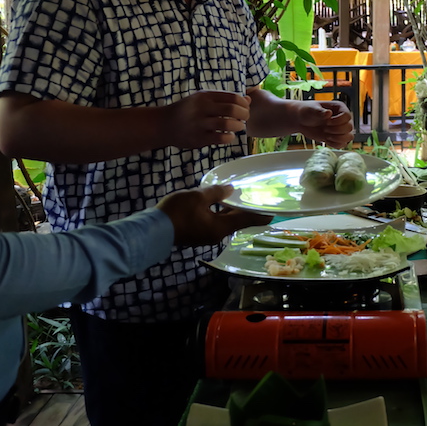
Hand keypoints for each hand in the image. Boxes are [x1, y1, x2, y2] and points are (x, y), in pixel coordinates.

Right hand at [156, 185, 271, 245]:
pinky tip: (216, 204)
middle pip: (237, 221)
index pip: (247, 220)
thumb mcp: (198, 197)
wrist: (153, 230)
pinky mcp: (197, 234)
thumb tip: (231, 190)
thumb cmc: (178, 212)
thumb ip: (216, 193)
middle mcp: (218, 234)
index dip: (261, 215)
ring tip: (236, 198)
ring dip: (230, 211)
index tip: (273, 212)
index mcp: (222, 227)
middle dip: (245, 211)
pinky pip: (214, 222)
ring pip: (224, 222)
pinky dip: (219, 213)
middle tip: (254, 199)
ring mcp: (207, 236)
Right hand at [164, 90, 250, 148]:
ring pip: (227, 123)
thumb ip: (224, 99)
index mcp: (204, 96)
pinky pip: (220, 138)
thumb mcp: (202, 100)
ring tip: (238, 127)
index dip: (243, 104)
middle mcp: (202, 108)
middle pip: (232, 109)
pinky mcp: (198, 138)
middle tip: (245, 119)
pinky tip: (229, 136)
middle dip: (244, 114)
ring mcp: (200, 123)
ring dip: (238, 126)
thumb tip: (248, 99)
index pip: (232, 97)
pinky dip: (229, 137)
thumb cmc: (187, 111)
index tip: (245, 108)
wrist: (163, 125)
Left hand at [296, 100, 354, 145]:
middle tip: (325, 129)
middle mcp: (342, 118)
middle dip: (336, 130)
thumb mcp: (311, 109)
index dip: (338, 121)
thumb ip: (320, 111)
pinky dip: (335, 144)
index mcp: (340, 108)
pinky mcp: (337, 137)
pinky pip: (343, 144)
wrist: (301, 120)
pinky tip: (326, 140)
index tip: (327, 122)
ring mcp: (340, 128)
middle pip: (349, 127)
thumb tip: (329, 113)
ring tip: (327, 136)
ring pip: (349, 137)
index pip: (347, 116)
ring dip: (338, 138)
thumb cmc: (307, 111)